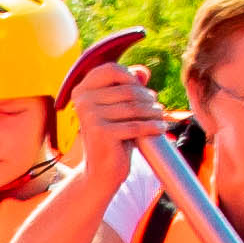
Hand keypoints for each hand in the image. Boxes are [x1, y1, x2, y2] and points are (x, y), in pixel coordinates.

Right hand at [55, 24, 164, 167]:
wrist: (100, 172)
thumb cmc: (112, 136)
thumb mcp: (118, 109)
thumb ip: (127, 87)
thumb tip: (143, 72)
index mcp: (82, 90)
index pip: (111, 69)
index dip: (131, 76)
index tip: (143, 90)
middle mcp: (82, 101)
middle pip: (127, 89)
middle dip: (147, 98)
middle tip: (158, 107)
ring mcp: (90, 116)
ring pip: (133, 107)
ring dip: (153, 111)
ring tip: (161, 116)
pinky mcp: (101, 132)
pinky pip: (135, 125)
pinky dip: (152, 126)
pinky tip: (161, 128)